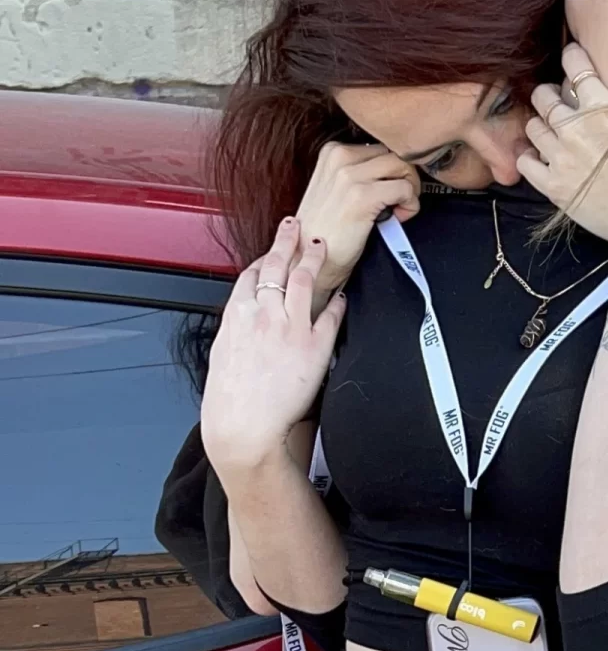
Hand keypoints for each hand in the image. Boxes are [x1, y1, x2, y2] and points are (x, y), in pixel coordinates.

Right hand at [202, 218, 346, 475]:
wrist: (245, 426)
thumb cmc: (230, 398)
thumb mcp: (222, 353)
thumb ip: (236, 330)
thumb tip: (243, 322)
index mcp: (237, 315)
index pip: (252, 274)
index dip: (264, 258)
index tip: (272, 252)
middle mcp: (264, 314)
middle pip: (277, 265)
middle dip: (286, 240)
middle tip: (294, 224)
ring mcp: (291, 327)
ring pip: (305, 279)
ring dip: (313, 257)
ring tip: (320, 244)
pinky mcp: (314, 346)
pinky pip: (331, 314)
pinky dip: (337, 300)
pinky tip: (342, 293)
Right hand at [296, 139, 420, 301]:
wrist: (306, 259)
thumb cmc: (325, 230)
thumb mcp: (335, 188)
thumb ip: (359, 172)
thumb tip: (393, 169)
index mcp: (332, 151)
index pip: (381, 146)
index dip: (393, 170)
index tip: (390, 191)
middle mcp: (340, 157)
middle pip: (394, 153)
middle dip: (405, 177)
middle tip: (400, 202)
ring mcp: (349, 175)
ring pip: (402, 166)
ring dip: (410, 189)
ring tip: (398, 210)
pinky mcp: (362, 196)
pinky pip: (404, 189)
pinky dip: (410, 205)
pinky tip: (397, 218)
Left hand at [516, 43, 607, 240]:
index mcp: (602, 106)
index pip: (573, 63)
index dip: (573, 60)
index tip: (576, 64)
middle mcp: (574, 125)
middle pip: (544, 94)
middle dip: (551, 97)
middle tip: (562, 105)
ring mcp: (559, 154)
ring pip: (532, 125)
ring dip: (540, 127)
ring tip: (553, 133)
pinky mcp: (550, 182)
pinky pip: (525, 160)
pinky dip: (530, 158)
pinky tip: (543, 160)